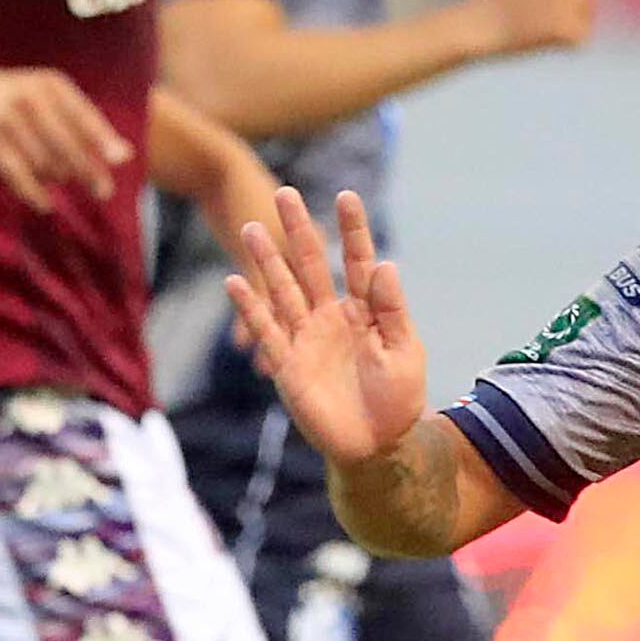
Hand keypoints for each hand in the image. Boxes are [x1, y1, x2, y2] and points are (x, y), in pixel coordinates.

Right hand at [0, 63, 125, 207]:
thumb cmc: (19, 102)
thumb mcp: (50, 100)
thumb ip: (85, 124)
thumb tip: (126, 156)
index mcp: (50, 85)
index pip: (83, 115)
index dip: (103, 139)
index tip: (121, 160)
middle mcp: (29, 98)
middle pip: (68, 144)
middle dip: (88, 171)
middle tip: (103, 192)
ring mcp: (7, 120)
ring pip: (46, 163)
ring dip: (55, 177)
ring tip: (56, 176)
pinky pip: (21, 177)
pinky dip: (35, 194)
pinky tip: (45, 205)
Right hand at [224, 188, 428, 466]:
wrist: (377, 446)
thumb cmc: (397, 400)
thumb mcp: (404, 351)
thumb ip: (392, 310)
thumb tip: (384, 264)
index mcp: (365, 311)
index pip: (356, 261)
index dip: (351, 230)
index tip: (346, 196)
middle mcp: (331, 317)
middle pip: (310, 265)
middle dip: (298, 229)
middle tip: (284, 193)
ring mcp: (307, 338)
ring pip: (283, 290)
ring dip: (267, 260)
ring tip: (251, 228)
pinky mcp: (288, 365)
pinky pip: (267, 330)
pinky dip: (251, 307)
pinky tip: (235, 282)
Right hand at [475, 0, 595, 56]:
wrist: (480, 28)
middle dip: (570, 8)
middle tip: (538, 14)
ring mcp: (563, 6)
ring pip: (585, 20)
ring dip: (568, 26)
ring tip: (539, 25)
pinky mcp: (563, 32)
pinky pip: (580, 40)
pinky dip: (565, 45)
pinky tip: (543, 39)